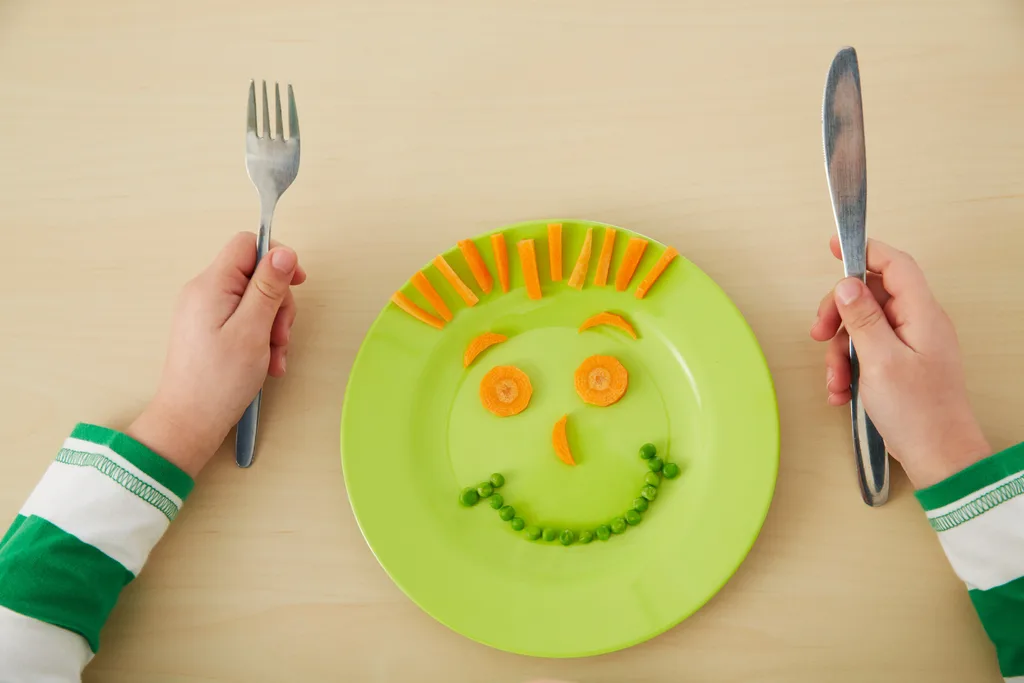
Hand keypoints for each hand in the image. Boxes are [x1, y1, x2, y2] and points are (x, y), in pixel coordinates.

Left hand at [127, 232, 306, 475]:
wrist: (189, 421)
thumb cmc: (218, 381)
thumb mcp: (253, 330)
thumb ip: (268, 287)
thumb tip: (283, 252)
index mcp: (211, 285)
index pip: (248, 244)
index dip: (277, 257)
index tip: (296, 282)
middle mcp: (204, 292)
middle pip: (255, 274)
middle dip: (278, 302)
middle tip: (281, 334)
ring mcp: (204, 311)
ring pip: (254, 299)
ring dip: (273, 325)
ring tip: (274, 355)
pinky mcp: (208, 329)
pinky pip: (243, 318)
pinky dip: (261, 336)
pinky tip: (267, 362)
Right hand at [810, 236, 988, 488]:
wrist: (939, 458)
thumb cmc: (919, 414)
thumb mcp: (880, 362)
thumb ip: (862, 319)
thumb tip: (847, 285)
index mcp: (921, 315)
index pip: (894, 265)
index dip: (865, 251)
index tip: (835, 246)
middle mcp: (918, 324)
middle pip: (870, 295)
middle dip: (838, 313)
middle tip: (819, 334)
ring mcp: (910, 345)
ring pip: (862, 326)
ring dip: (839, 350)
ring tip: (833, 378)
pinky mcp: (900, 365)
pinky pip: (866, 351)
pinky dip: (848, 367)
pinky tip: (841, 390)